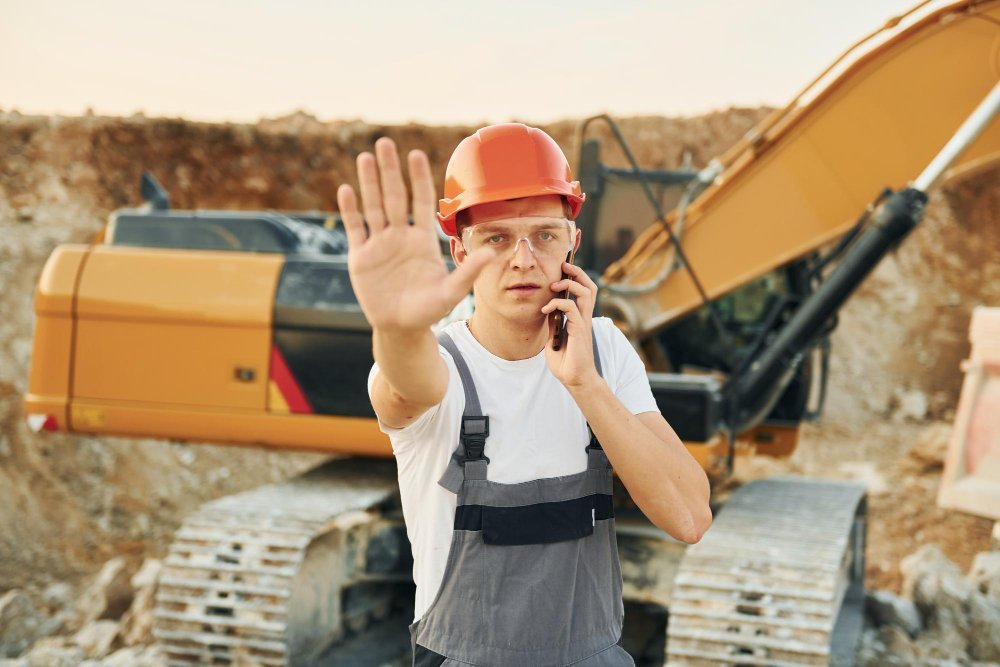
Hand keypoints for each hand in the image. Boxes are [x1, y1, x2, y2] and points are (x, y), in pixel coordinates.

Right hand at [338, 137, 496, 331]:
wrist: (400, 328)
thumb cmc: (428, 310)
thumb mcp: (451, 291)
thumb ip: (468, 272)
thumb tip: (493, 253)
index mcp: (422, 239)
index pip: (421, 201)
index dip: (419, 178)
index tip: (416, 154)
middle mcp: (400, 236)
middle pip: (394, 196)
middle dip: (390, 170)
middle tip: (385, 142)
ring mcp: (379, 244)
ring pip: (373, 206)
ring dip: (369, 182)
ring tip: (365, 157)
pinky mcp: (360, 257)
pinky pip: (355, 228)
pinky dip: (350, 210)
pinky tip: (346, 189)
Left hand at [541, 263, 601, 388]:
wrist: (575, 380)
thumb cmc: (566, 363)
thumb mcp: (554, 339)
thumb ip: (554, 323)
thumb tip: (548, 309)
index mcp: (580, 319)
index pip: (583, 291)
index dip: (576, 277)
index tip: (563, 269)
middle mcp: (585, 318)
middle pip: (589, 286)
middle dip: (577, 272)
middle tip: (564, 265)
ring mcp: (584, 323)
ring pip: (586, 292)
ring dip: (570, 283)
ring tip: (554, 285)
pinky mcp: (580, 330)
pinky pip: (571, 308)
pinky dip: (557, 304)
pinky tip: (546, 309)